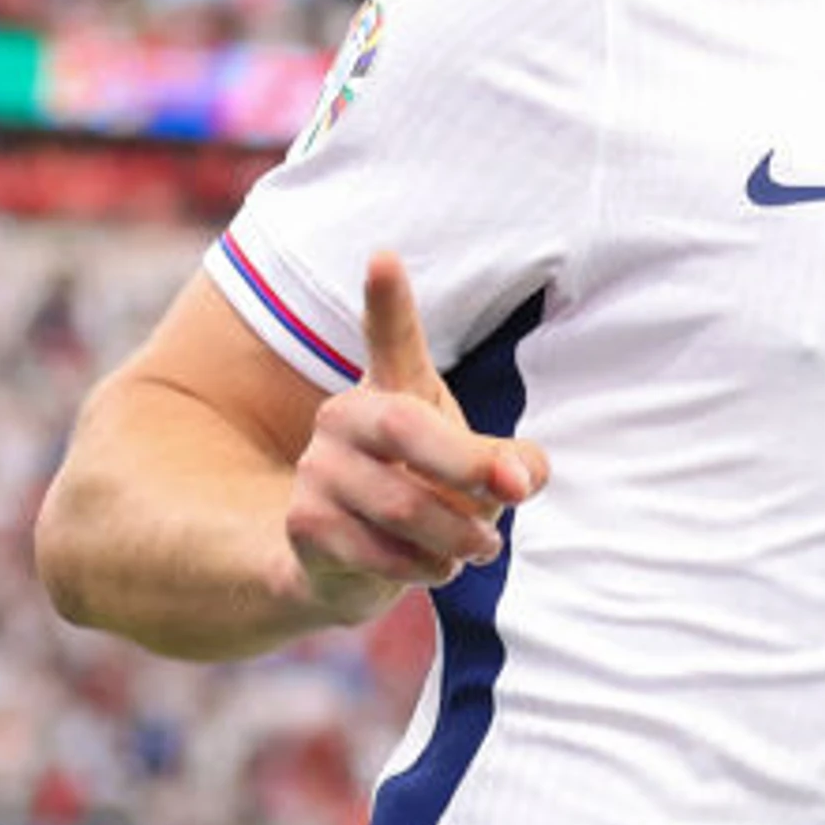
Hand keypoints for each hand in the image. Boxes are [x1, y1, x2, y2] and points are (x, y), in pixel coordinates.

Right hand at [283, 253, 548, 620]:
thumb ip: (511, 464)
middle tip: (511, 500)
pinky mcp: (305, 525)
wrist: (352, 565)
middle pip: (407, 428)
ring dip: (457, 535)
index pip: (390, 337)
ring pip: (401, 504)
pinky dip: (424, 567)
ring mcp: (317, 469)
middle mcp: (343, 417)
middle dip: (469, 469)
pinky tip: (435, 566)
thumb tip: (520, 477)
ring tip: (480, 545)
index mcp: (390, 390)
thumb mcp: (476, 472)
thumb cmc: (425, 494)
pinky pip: (379, 552)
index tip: (384, 257)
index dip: (388, 300)